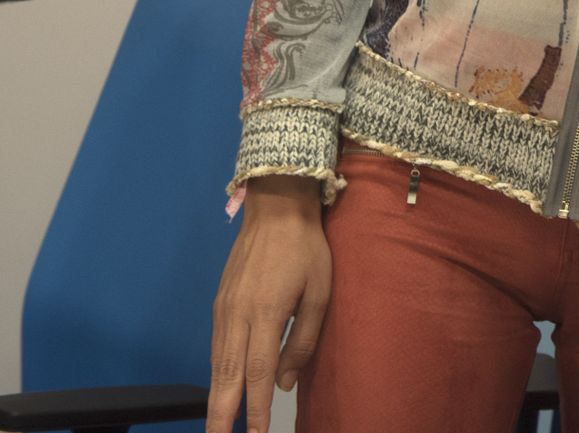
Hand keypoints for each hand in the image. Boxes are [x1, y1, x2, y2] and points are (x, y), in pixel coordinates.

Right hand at [207, 175, 330, 432]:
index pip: (258, 373)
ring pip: (217, 364)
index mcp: (266, 313)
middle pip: (227, 376)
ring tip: (218, 426)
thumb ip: (304, 339)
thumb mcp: (320, 292)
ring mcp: (223, 310)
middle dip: (222, 415)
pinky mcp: (218, 303)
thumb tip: (282, 383)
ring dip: (216, 398)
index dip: (255, 409)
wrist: (276, 209)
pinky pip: (216, 347)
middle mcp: (237, 316)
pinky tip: (220, 389)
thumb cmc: (307, 250)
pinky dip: (216, 373)